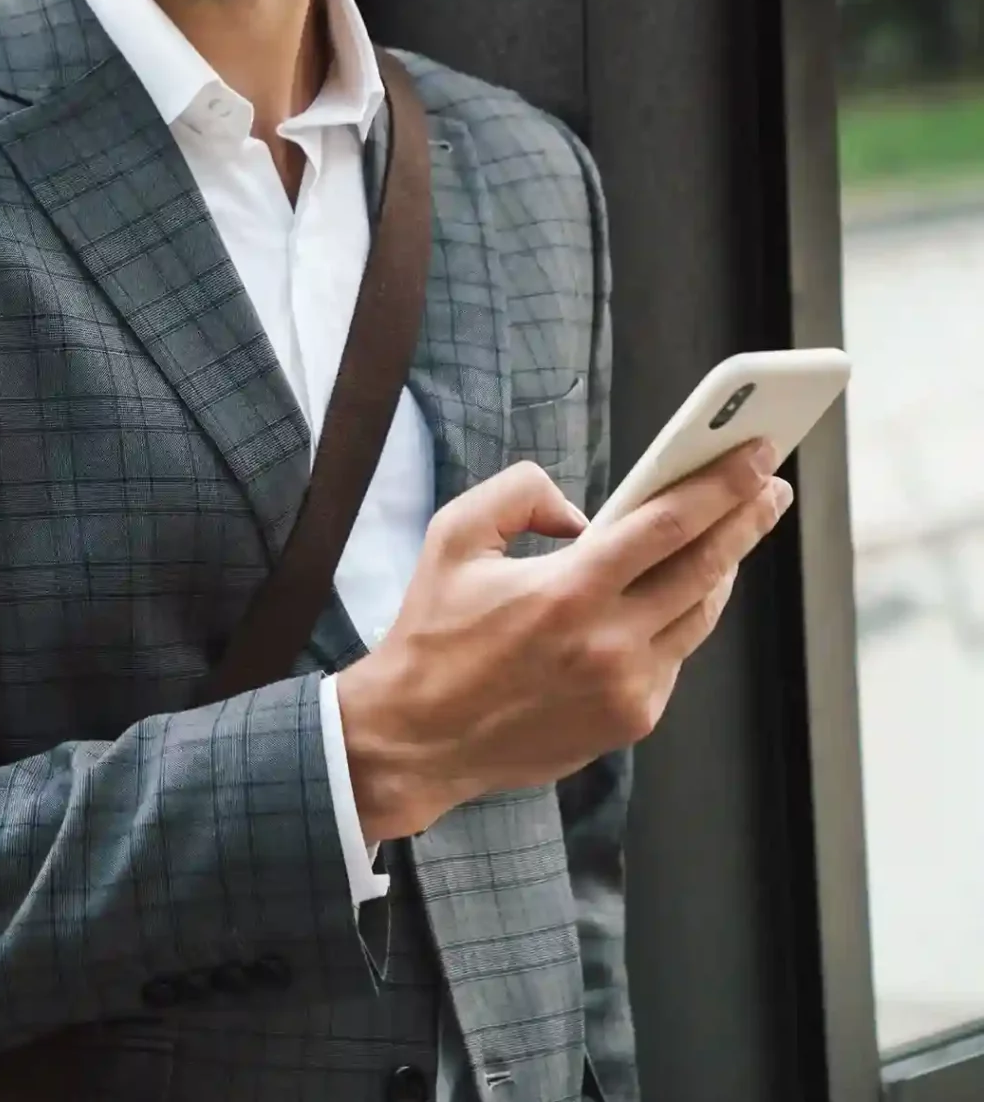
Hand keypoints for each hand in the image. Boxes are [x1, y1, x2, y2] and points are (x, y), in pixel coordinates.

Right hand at [335, 444, 793, 841]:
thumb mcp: (453, 537)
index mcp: (565, 591)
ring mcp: (628, 687)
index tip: (756, 455)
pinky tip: (681, 591)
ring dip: (726, 566)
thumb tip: (581, 510)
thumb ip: (517, 494)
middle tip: (771, 486)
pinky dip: (683, 616)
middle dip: (747, 517)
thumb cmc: (432, 633)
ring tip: (737, 530)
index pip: (667, 525)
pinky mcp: (633, 719)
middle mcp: (608, 642)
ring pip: (702, 614)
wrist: (419, 736)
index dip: (720, 484)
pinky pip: (676, 655)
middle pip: (707, 567)